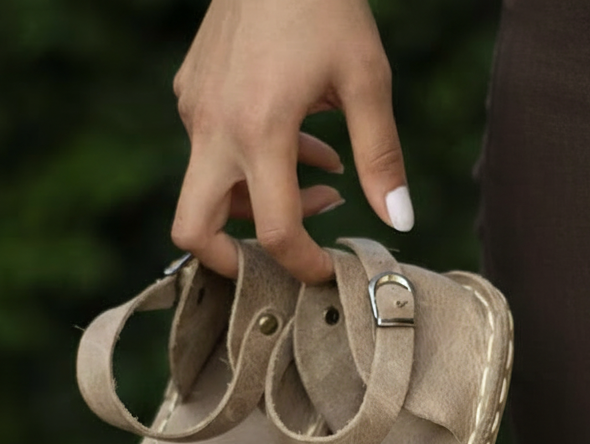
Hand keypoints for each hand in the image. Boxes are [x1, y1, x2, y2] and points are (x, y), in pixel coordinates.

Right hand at [170, 0, 410, 282]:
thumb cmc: (326, 3)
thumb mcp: (367, 80)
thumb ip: (381, 159)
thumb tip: (400, 222)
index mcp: (260, 131)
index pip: (275, 231)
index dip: (302, 264)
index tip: (326, 271)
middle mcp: (214, 128)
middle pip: (194, 229)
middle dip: (233, 259)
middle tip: (281, 256)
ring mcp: (195, 109)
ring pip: (209, 190)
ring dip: (260, 201)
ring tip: (323, 173)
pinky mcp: (190, 91)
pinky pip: (211, 150)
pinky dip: (251, 163)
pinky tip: (298, 136)